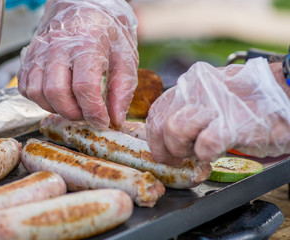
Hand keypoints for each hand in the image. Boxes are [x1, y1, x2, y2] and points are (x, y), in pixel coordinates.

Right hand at [18, 0, 138, 128]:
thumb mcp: (126, 57)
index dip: (94, 112)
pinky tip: (57, 96)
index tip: (103, 121)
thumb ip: (122, 89)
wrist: (84, 5)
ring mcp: (40, 50)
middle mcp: (58, 46)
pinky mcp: (29, 56)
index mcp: (86, 43)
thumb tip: (115, 119)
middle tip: (87, 114)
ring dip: (56, 108)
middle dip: (73, 113)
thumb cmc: (107, 30)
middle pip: (56, 92)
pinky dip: (39, 99)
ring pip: (37, 92)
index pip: (84, 87)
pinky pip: (25, 86)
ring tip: (73, 106)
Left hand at [146, 58, 289, 165]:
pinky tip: (216, 152)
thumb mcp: (211, 98)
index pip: (155, 114)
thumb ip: (188, 110)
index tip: (165, 152)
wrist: (287, 90)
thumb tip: (170, 134)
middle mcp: (193, 89)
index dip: (156, 139)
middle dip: (167, 149)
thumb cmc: (250, 100)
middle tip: (184, 157)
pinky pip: (205, 144)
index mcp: (187, 84)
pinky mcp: (232, 123)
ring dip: (185, 151)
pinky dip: (206, 155)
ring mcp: (211, 104)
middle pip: (159, 125)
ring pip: (174, 131)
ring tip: (202, 152)